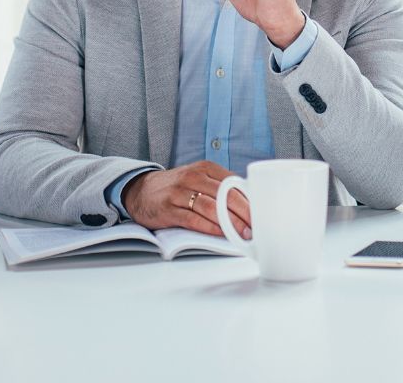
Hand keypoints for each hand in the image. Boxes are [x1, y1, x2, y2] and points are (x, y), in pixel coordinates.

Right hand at [121, 161, 252, 238]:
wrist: (140, 190)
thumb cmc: (177, 188)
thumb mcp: (199, 179)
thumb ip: (220, 187)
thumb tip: (250, 203)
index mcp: (205, 168)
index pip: (234, 183)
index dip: (250, 200)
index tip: (262, 214)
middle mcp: (193, 177)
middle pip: (226, 195)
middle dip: (245, 213)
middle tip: (257, 226)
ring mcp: (179, 192)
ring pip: (211, 207)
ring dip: (230, 222)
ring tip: (243, 233)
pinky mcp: (168, 208)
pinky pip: (193, 219)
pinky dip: (210, 227)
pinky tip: (221, 234)